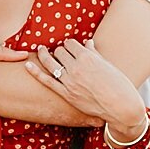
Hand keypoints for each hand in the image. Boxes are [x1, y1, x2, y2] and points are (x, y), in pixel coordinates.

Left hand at [20, 39, 148, 135]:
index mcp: (88, 57)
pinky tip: (28, 65)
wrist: (121, 106)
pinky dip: (35, 72)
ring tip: (40, 50)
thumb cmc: (119, 85)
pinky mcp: (66, 94)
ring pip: (51, 62)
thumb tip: (87, 42)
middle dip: (60, 50)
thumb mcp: (108, 65)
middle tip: (61, 53)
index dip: (70, 44)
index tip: (71, 47)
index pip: (71, 43)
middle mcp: (76, 67)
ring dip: (45, 54)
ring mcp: (70, 81)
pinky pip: (47, 80)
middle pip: (60, 51)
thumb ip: (94, 53)